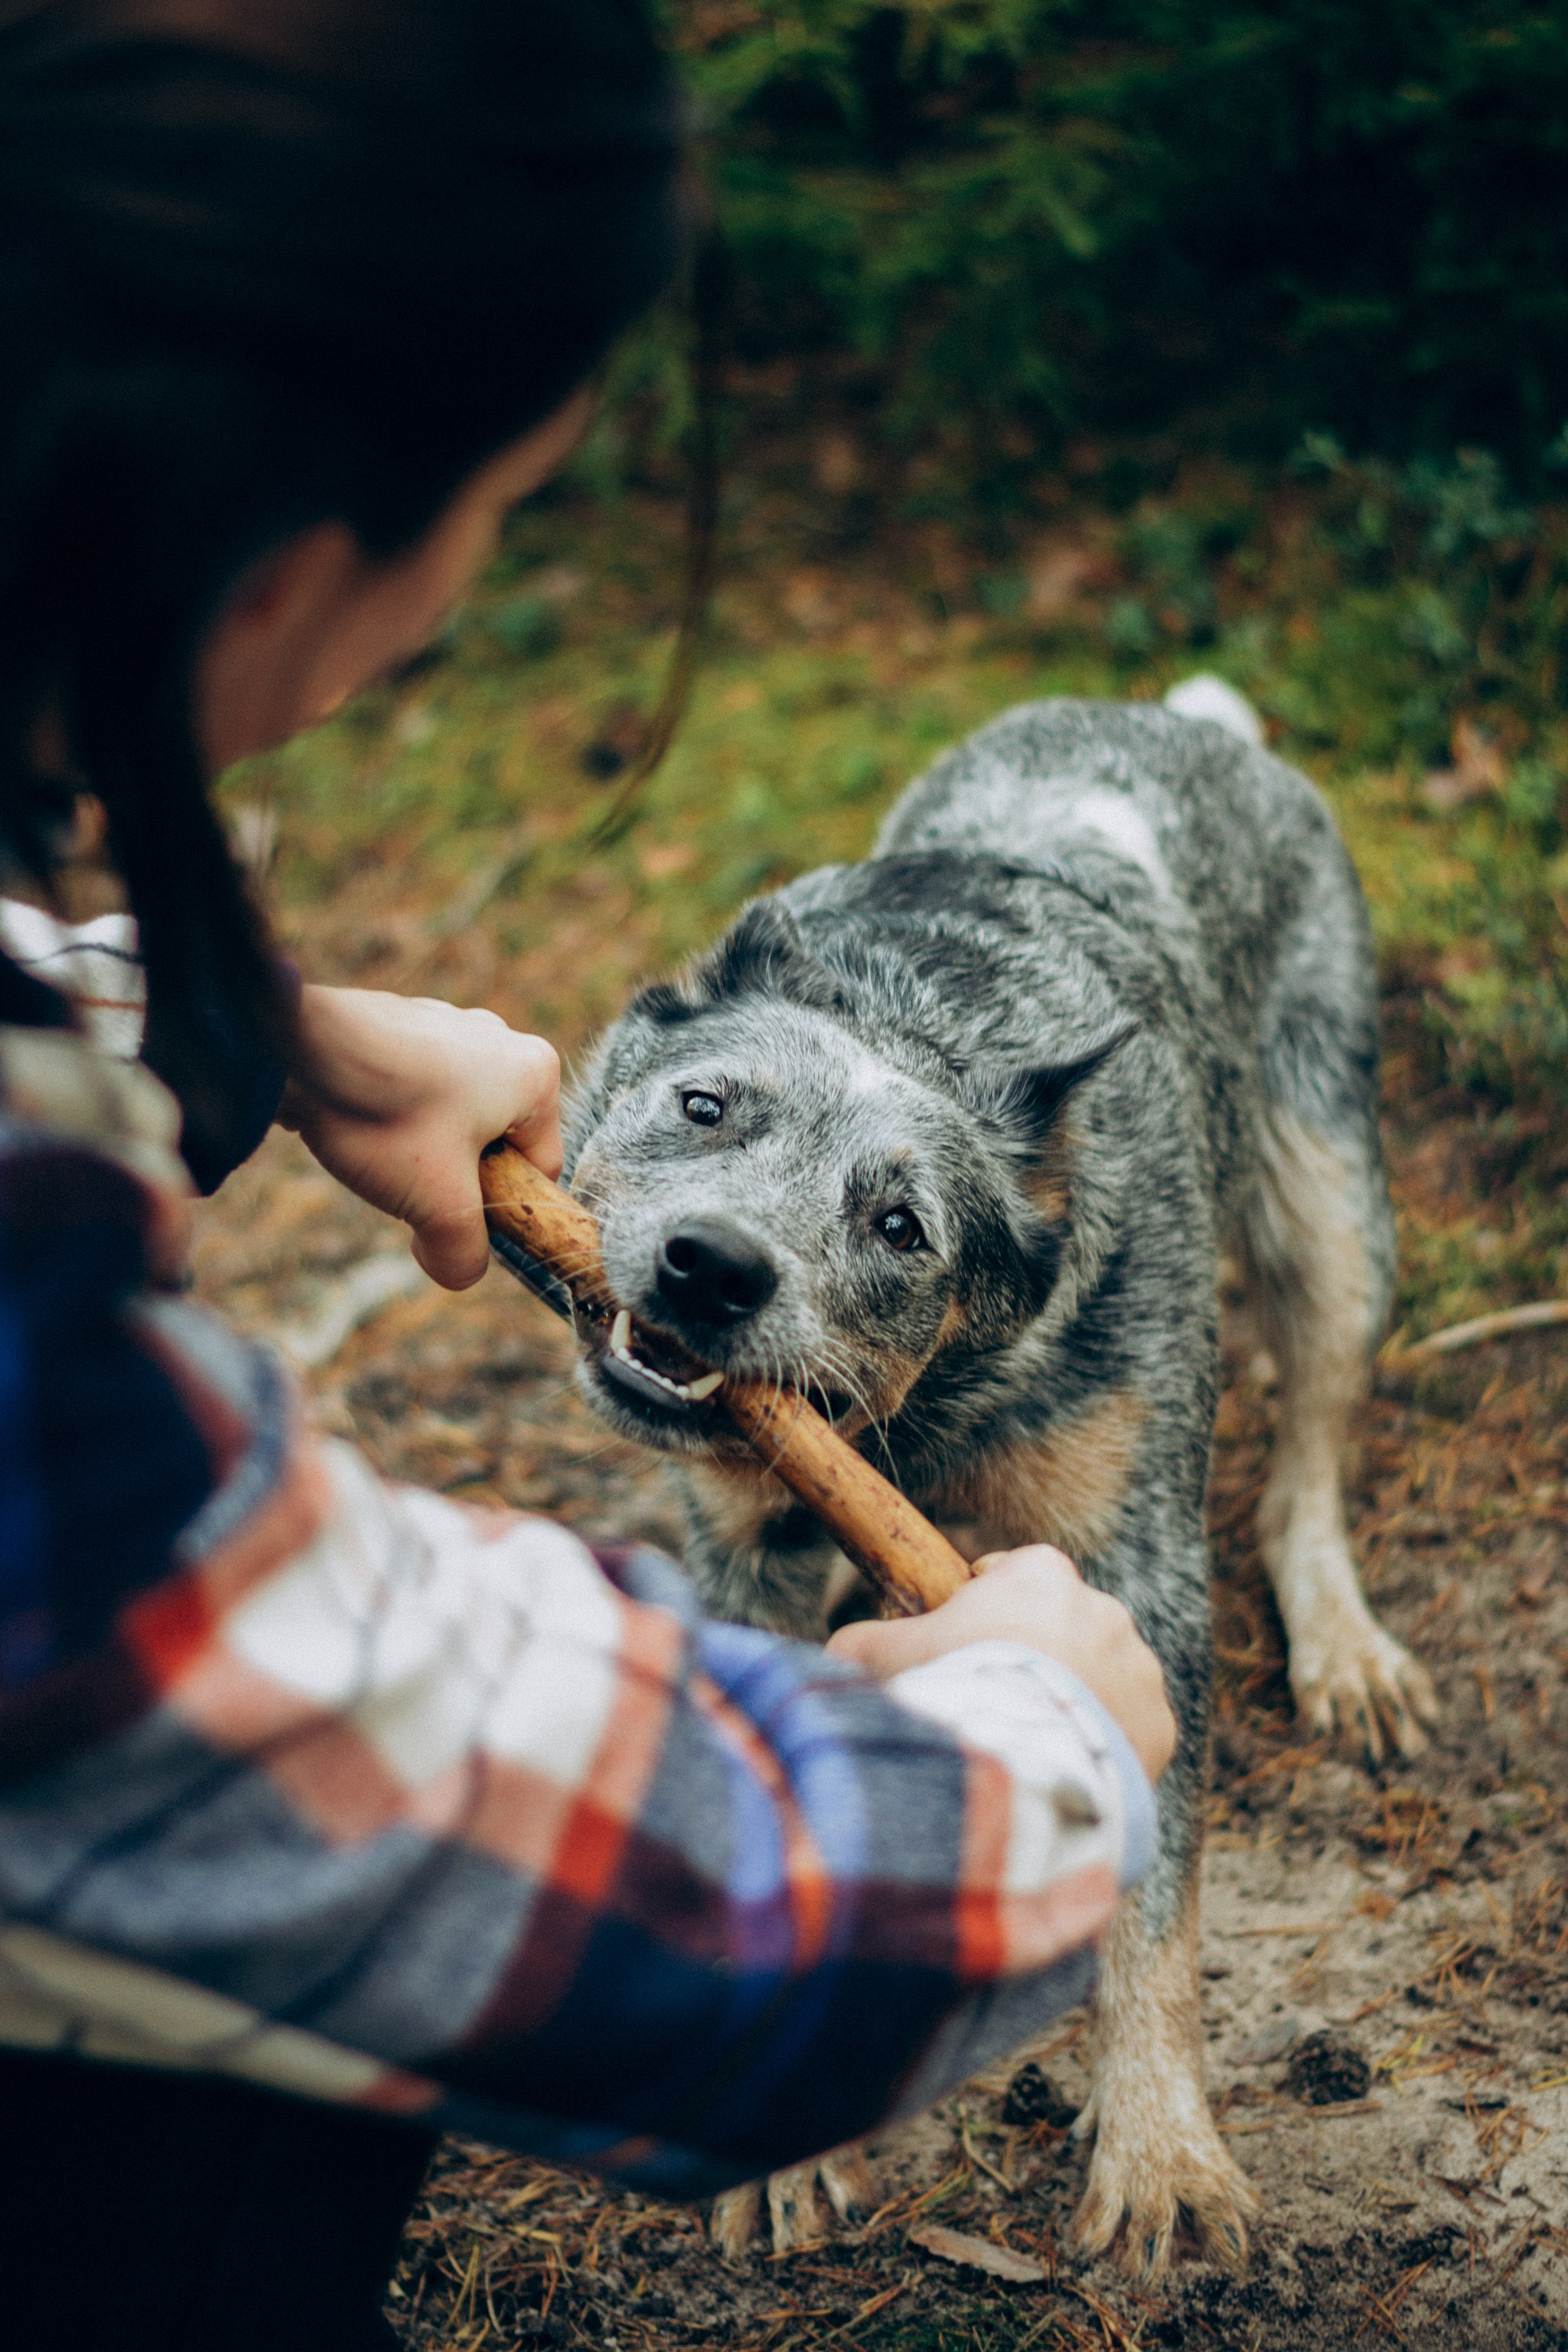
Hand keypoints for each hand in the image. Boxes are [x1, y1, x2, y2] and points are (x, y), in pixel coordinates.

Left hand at [277, 984, 560, 1287]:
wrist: (293, 1048)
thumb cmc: (385, 1117)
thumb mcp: (438, 1208)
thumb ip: (465, 1253)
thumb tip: (461, 1270)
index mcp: (534, 1074)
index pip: (539, 1168)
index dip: (499, 1208)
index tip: (454, 1218)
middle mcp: (499, 1039)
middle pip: (493, 1142)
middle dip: (453, 1176)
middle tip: (412, 1188)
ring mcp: (446, 1025)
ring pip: (448, 1117)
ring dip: (418, 1149)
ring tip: (377, 1154)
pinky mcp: (398, 1025)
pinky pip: (409, 1090)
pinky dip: (389, 1116)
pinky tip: (356, 1126)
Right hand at [827, 1545, 1176, 1784]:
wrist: (1014, 1767)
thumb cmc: (946, 1695)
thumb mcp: (883, 1657)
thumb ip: (861, 1643)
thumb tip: (836, 1651)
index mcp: (1040, 1575)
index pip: (1019, 1570)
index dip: (988, 1601)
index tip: (969, 1637)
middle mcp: (1101, 1608)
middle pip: (1065, 1625)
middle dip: (1037, 1654)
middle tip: (998, 1700)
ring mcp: (1137, 1667)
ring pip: (1104, 1675)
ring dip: (1076, 1699)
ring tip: (1031, 1743)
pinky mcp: (1158, 1723)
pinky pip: (1132, 1729)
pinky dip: (1104, 1745)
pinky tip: (1066, 1769)